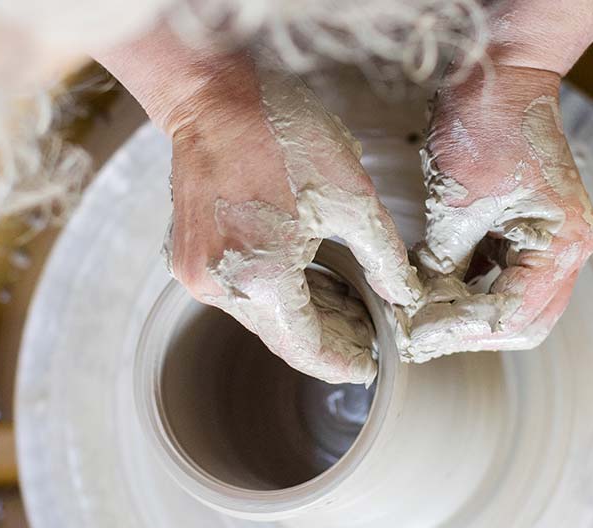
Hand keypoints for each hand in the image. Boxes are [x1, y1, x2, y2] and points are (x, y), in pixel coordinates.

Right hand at [164, 52, 421, 383]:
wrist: (213, 97)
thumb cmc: (280, 135)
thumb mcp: (353, 197)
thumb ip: (384, 257)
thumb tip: (403, 296)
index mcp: (260, 277)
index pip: (305, 348)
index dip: (341, 362)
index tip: (369, 365)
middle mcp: (220, 285)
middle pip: (282, 335)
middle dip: (330, 338)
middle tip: (369, 332)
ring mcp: (197, 272)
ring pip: (261, 314)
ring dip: (305, 314)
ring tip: (349, 306)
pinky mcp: (188, 255)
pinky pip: (240, 290)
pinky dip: (277, 293)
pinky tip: (312, 283)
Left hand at [400, 65, 592, 361]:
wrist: (503, 74)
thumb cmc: (488, 123)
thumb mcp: (455, 203)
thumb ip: (440, 264)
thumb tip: (416, 307)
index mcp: (563, 244)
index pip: (512, 315)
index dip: (460, 332)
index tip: (416, 337)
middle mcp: (570, 249)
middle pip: (524, 322)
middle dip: (470, 332)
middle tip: (420, 335)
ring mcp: (555, 241)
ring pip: (515, 305)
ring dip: (470, 314)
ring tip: (422, 316)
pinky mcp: (533, 232)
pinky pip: (505, 278)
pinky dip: (472, 289)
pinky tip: (435, 290)